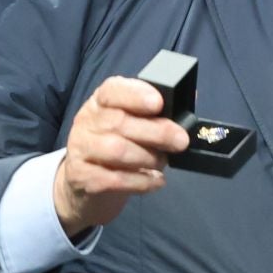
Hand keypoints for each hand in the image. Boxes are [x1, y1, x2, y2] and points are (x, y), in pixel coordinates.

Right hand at [52, 77, 189, 237]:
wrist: (86, 182)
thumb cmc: (120, 144)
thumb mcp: (133, 122)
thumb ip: (157, 112)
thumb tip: (191, 97)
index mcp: (102, 101)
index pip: (113, 90)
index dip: (136, 95)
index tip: (159, 103)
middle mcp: (87, 120)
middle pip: (120, 122)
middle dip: (157, 132)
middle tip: (181, 142)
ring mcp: (81, 148)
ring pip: (116, 150)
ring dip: (148, 158)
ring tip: (162, 163)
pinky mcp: (81, 176)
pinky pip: (114, 179)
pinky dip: (141, 182)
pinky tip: (156, 181)